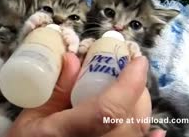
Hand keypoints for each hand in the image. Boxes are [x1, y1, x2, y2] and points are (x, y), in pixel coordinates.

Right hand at [6, 53, 165, 136]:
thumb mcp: (31, 117)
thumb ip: (55, 91)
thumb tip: (73, 58)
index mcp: (69, 132)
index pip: (109, 109)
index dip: (129, 83)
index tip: (136, 61)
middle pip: (131, 119)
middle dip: (136, 90)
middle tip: (127, 72)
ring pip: (137, 131)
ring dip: (139, 107)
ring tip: (130, 92)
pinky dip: (147, 136)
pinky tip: (156, 131)